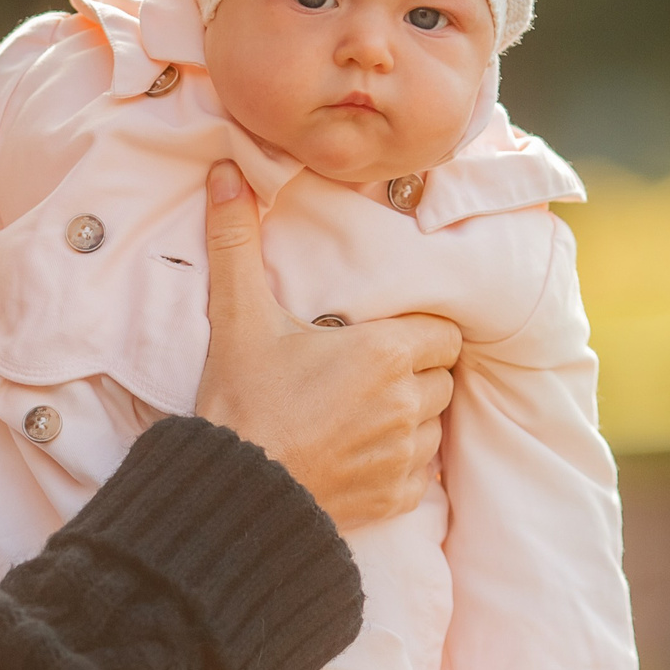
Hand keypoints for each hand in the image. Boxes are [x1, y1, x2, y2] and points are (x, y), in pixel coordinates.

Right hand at [193, 161, 460, 529]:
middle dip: (414, 371)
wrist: (234, 489)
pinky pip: (420, 472)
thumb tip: (226, 173)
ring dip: (410, 416)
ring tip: (361, 411)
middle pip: (443, 375)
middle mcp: (407, 402)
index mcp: (385, 352)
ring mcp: (405, 453)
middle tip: (366, 371)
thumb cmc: (240, 401)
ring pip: (435, 423)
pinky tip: (356, 452)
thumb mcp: (238, 317)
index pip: (442, 332)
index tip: (380, 336)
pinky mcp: (396, 496)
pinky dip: (397, 462)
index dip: (416, 332)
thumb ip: (236, 242)